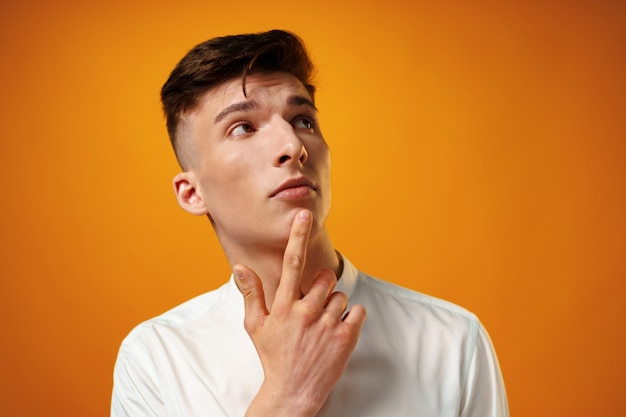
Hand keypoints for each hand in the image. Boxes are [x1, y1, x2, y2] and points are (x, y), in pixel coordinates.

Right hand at [233, 210, 365, 416]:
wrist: (292, 393)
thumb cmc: (273, 357)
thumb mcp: (255, 326)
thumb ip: (251, 293)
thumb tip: (239, 267)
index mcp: (283, 306)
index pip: (291, 263)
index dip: (297, 236)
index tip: (303, 215)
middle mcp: (305, 312)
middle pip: (325, 278)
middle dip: (322, 287)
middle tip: (314, 306)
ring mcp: (327, 326)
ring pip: (341, 296)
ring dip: (334, 306)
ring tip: (322, 326)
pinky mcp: (345, 338)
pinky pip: (358, 311)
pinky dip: (352, 317)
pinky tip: (338, 330)